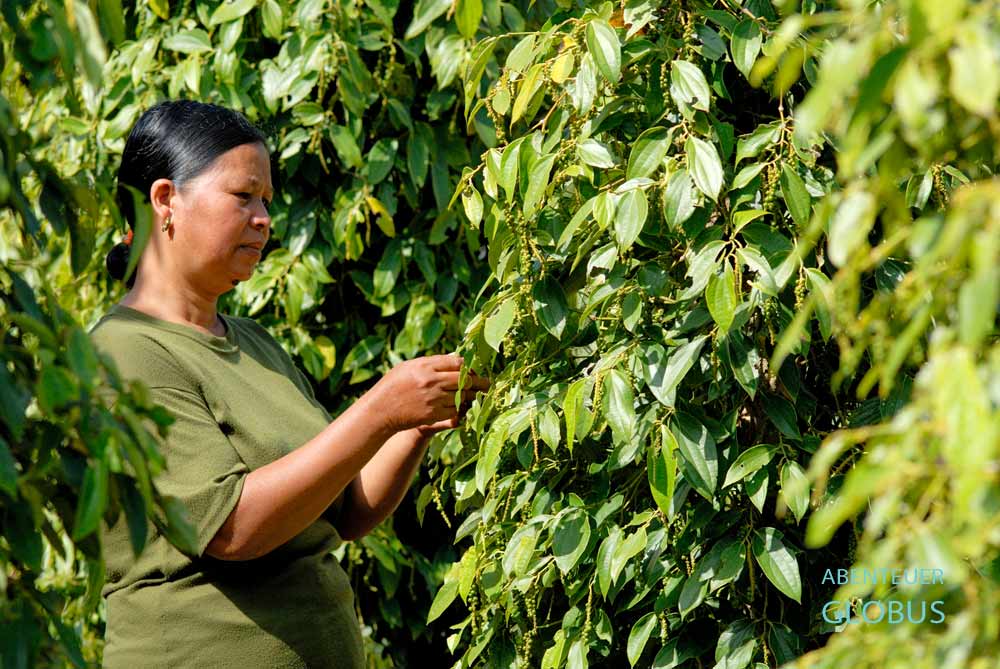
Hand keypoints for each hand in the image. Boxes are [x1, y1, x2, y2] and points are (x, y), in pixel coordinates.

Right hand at [370, 354, 489, 432]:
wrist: (380, 410)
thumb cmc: (392, 386)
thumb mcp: (408, 367)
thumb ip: (430, 363)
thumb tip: (453, 359)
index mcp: (425, 366)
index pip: (457, 363)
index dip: (468, 367)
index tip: (473, 370)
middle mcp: (431, 381)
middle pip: (464, 379)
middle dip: (479, 382)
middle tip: (487, 384)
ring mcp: (433, 398)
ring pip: (462, 397)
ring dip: (471, 397)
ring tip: (478, 396)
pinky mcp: (433, 414)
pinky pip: (455, 411)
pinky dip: (461, 410)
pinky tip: (463, 408)